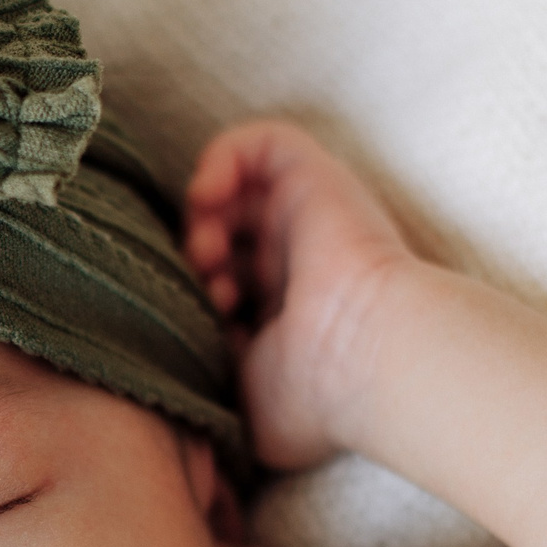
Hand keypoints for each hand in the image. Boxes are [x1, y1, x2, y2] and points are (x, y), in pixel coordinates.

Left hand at [183, 120, 425, 470]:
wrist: (364, 361)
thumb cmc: (314, 400)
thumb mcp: (244, 404)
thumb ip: (213, 387)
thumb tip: (182, 388)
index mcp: (286, 316)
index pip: (225, 284)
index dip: (194, 295)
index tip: (198, 326)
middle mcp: (297, 264)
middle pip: (226, 235)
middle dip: (194, 257)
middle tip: (201, 288)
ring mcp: (307, 221)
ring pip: (239, 189)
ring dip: (202, 212)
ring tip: (204, 250)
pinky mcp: (316, 179)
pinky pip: (263, 142)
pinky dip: (220, 159)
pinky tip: (208, 196)